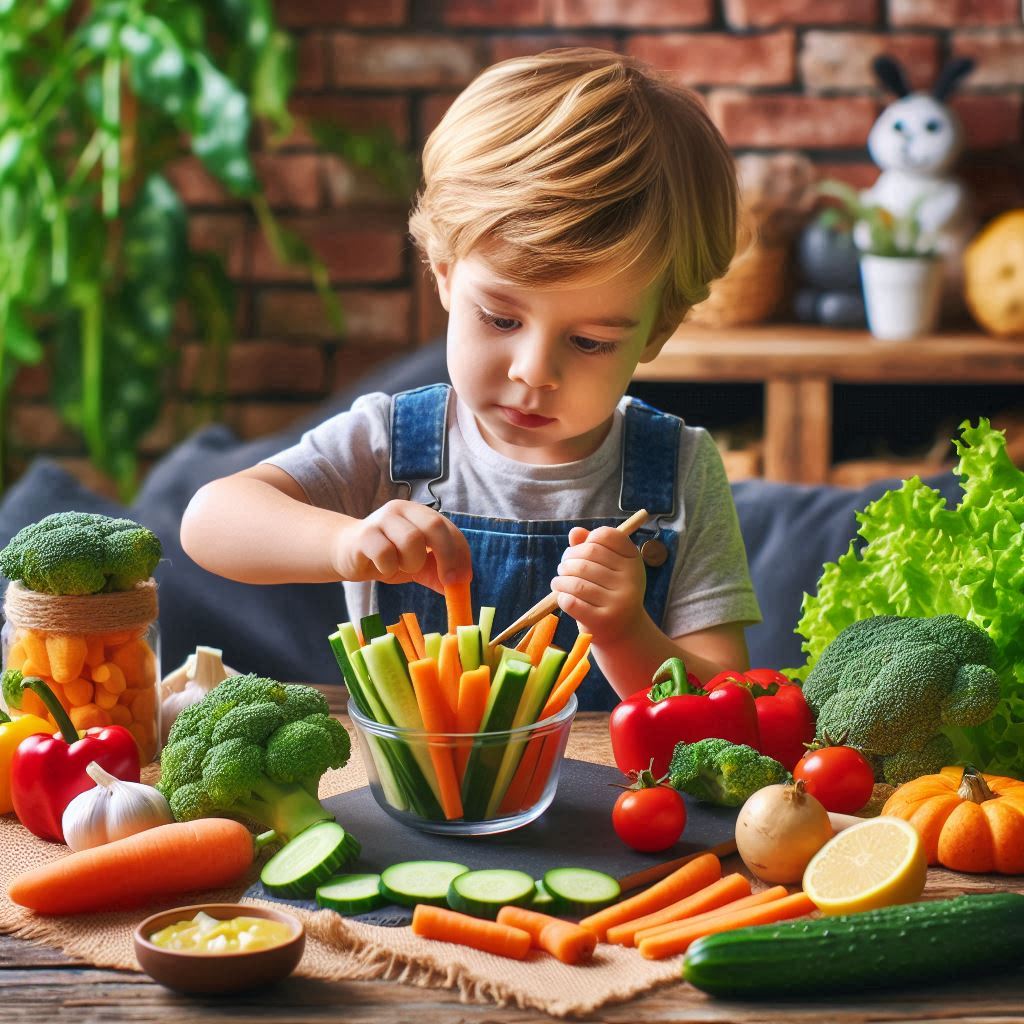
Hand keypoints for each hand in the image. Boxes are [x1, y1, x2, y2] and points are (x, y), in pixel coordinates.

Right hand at [332, 500, 471, 592]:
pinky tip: (383, 567)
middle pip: (434, 526)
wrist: (347, 554)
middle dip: (446, 556)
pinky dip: (389, 568)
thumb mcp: (418, 565)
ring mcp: (382, 519)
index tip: (462, 579)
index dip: (460, 554)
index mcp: (420, 513)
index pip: (449, 529)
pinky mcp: (364, 535)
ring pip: (411, 540)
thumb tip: (460, 586)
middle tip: (446, 581)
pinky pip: (386, 554)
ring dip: (412, 563)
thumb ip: (437, 573)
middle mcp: (403, 510)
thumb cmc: (388, 557)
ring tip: (402, 567)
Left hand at [551, 525, 645, 641]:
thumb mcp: (608, 568)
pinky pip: (572, 602)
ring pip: (576, 581)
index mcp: (633, 560)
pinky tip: (562, 597)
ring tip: (558, 583)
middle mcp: (631, 579)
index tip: (579, 551)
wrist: (623, 632)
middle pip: (588, 555)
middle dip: (568, 560)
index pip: (606, 536)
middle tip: (562, 568)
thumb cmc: (609, 593)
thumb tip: (575, 533)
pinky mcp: (604, 621)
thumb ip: (591, 546)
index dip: (586, 540)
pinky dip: (561, 597)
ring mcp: (620, 601)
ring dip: (560, 580)